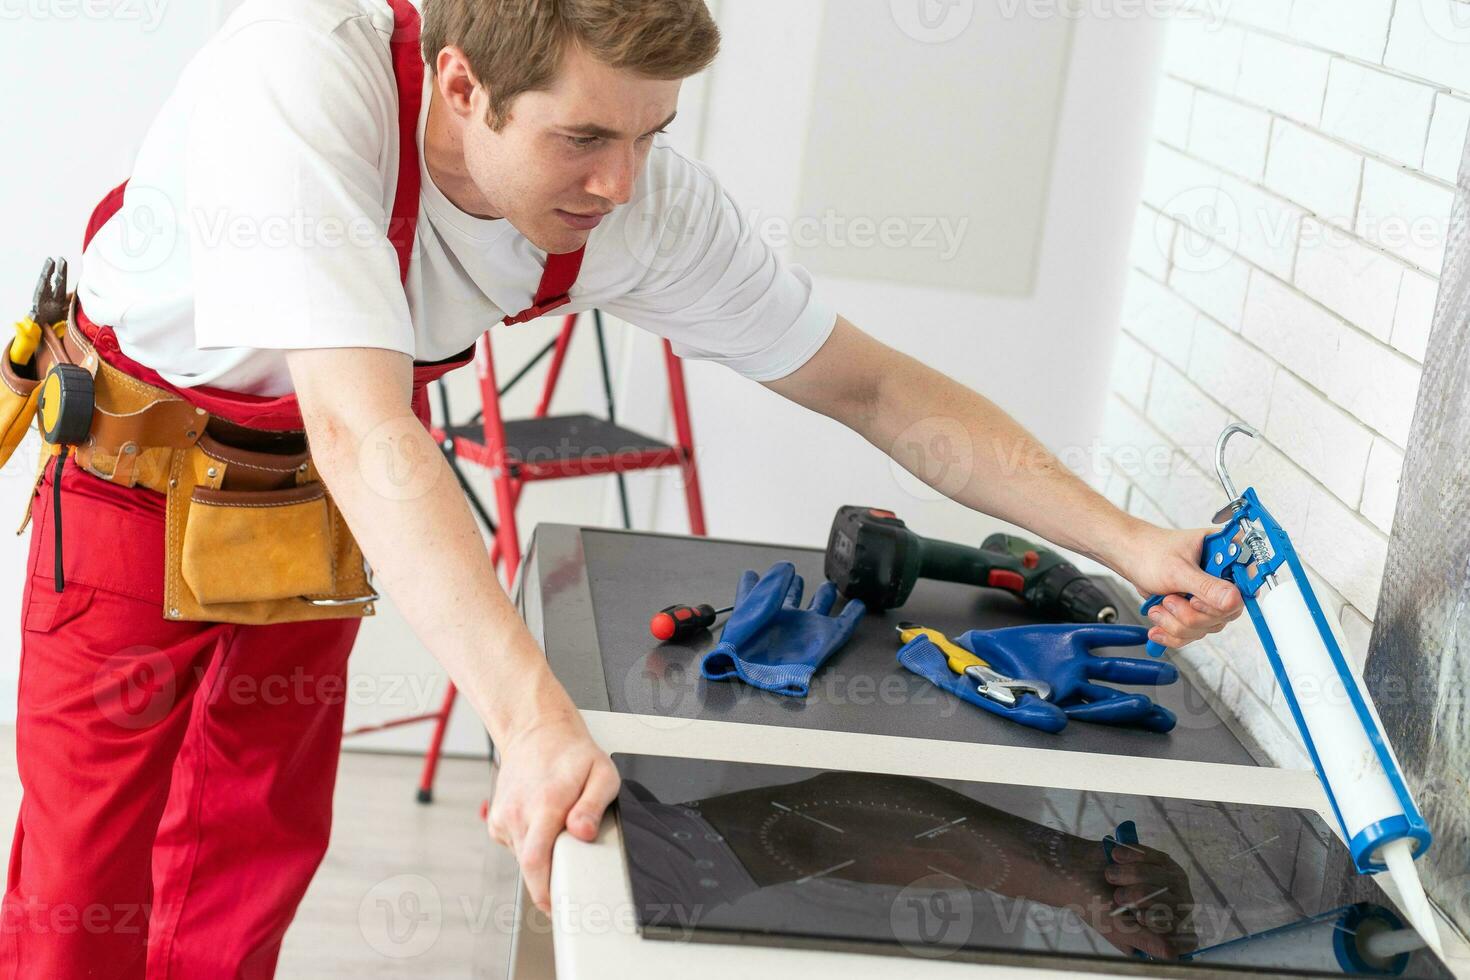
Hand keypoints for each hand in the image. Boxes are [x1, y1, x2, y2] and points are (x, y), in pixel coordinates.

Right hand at [487, 711, 620, 912]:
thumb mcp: (602, 773)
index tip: (558, 908)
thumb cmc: (572, 754)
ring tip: (558, 829)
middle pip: (529, 867)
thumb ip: (593, 805)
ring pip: (523, 858)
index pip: (535, 862)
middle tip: (569, 882)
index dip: (544, 893)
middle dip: (548, 882)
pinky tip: (542, 823)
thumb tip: (583, 833)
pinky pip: (515, 846)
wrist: (536, 732)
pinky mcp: (496, 821)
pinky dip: (531, 844)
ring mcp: (503, 817)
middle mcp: (518, 813)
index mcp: (544, 804)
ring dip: (542, 857)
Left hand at [700, 561, 864, 696]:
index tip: (751, 574)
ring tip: (828, 587)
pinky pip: (844, 625)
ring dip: (824, 597)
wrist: (760, 675)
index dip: (755, 584)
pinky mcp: (826, 640)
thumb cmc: (746, 644)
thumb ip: (766, 586)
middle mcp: (786, 619)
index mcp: (765, 611)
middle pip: (792, 599)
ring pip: (819, 608)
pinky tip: (858, 605)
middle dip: (795, 587)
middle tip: (797, 578)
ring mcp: (807, 630)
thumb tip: (785, 566)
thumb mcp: (750, 606)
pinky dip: (853, 614)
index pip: (760, 593)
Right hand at [1095, 839, 1199, 958]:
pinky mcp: (1162, 863)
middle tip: (1116, 896)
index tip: (1138, 917)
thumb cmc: (1094, 904)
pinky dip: (1132, 857)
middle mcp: (1170, 913)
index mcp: (1159, 937)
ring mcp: (1169, 887)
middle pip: (1175, 906)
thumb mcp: (1117, 928)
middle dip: (1138, 896)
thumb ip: (1146, 941)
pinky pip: (1158, 859)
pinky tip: (1116, 859)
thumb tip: (1173, 954)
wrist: (1077, 868)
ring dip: (1131, 875)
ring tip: (1111, 876)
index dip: (1163, 926)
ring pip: (1167, 880)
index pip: (1184, 940)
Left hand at [1115, 523, 1243, 649]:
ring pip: (1208, 627)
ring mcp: (1211, 596)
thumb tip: (1234, 599)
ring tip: (1159, 605)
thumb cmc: (1151, 552)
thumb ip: (1206, 586)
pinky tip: (1159, 623)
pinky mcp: (1197, 610)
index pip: (1247, 585)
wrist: (1130, 558)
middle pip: (1226, 613)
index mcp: (1228, 554)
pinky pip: (1193, 634)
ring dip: (1177, 623)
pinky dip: (1172, 632)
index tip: (1196, 600)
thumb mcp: (1178, 570)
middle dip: (1191, 614)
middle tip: (1169, 600)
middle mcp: (1224, 577)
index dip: (1226, 601)